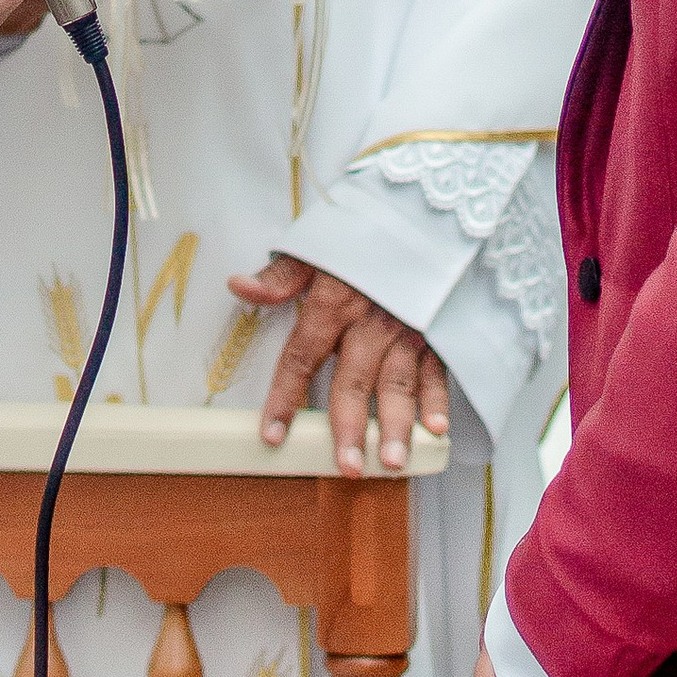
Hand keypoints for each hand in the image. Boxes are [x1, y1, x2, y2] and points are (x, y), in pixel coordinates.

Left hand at [228, 251, 448, 477]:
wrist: (425, 210)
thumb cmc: (363, 232)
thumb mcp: (317, 244)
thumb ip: (280, 275)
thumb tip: (238, 286)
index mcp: (333, 302)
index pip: (302, 357)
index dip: (285, 397)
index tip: (272, 435)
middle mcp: (370, 322)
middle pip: (354, 381)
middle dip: (349, 426)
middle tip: (345, 466)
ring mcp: (406, 329)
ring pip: (398, 384)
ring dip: (396, 426)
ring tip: (390, 462)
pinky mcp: (437, 332)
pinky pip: (437, 370)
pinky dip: (439, 400)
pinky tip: (435, 430)